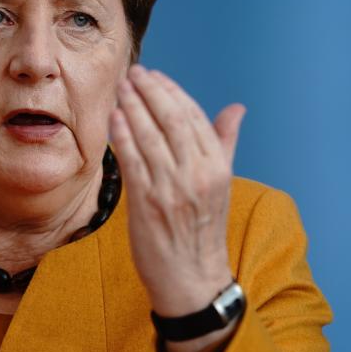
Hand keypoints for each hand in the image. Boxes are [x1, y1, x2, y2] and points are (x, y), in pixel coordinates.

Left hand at [110, 65, 245, 351]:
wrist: (191, 278)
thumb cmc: (202, 229)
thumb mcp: (221, 184)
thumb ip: (224, 142)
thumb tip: (236, 108)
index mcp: (217, 167)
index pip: (194, 117)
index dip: (173, 92)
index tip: (156, 76)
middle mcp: (197, 174)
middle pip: (172, 120)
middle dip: (150, 91)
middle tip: (134, 73)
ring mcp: (171, 188)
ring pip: (150, 135)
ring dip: (132, 106)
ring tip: (121, 88)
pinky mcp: (146, 202)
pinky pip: (132, 160)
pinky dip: (123, 135)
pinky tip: (114, 117)